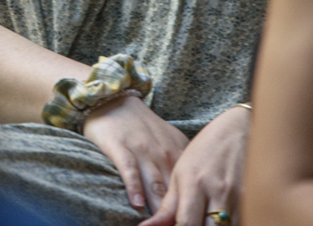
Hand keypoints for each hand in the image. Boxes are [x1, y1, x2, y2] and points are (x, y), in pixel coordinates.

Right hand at [81, 94, 189, 215]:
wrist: (115, 100)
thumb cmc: (144, 127)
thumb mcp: (170, 142)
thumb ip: (182, 167)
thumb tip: (196, 195)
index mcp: (179, 155)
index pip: (190, 188)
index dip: (192, 208)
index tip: (194, 222)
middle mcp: (164, 154)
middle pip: (174, 192)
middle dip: (178, 214)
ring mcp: (142, 151)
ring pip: (155, 185)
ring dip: (159, 208)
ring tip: (159, 224)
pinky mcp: (120, 148)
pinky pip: (129, 170)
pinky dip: (134, 187)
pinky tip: (137, 204)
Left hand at [145, 104, 249, 225]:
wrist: (241, 129)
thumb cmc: (205, 152)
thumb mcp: (180, 174)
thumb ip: (167, 206)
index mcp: (194, 184)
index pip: (185, 224)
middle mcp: (219, 192)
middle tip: (192, 223)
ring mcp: (240, 197)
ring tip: (204, 219)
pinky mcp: (256, 200)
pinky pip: (243, 222)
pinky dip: (230, 225)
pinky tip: (220, 219)